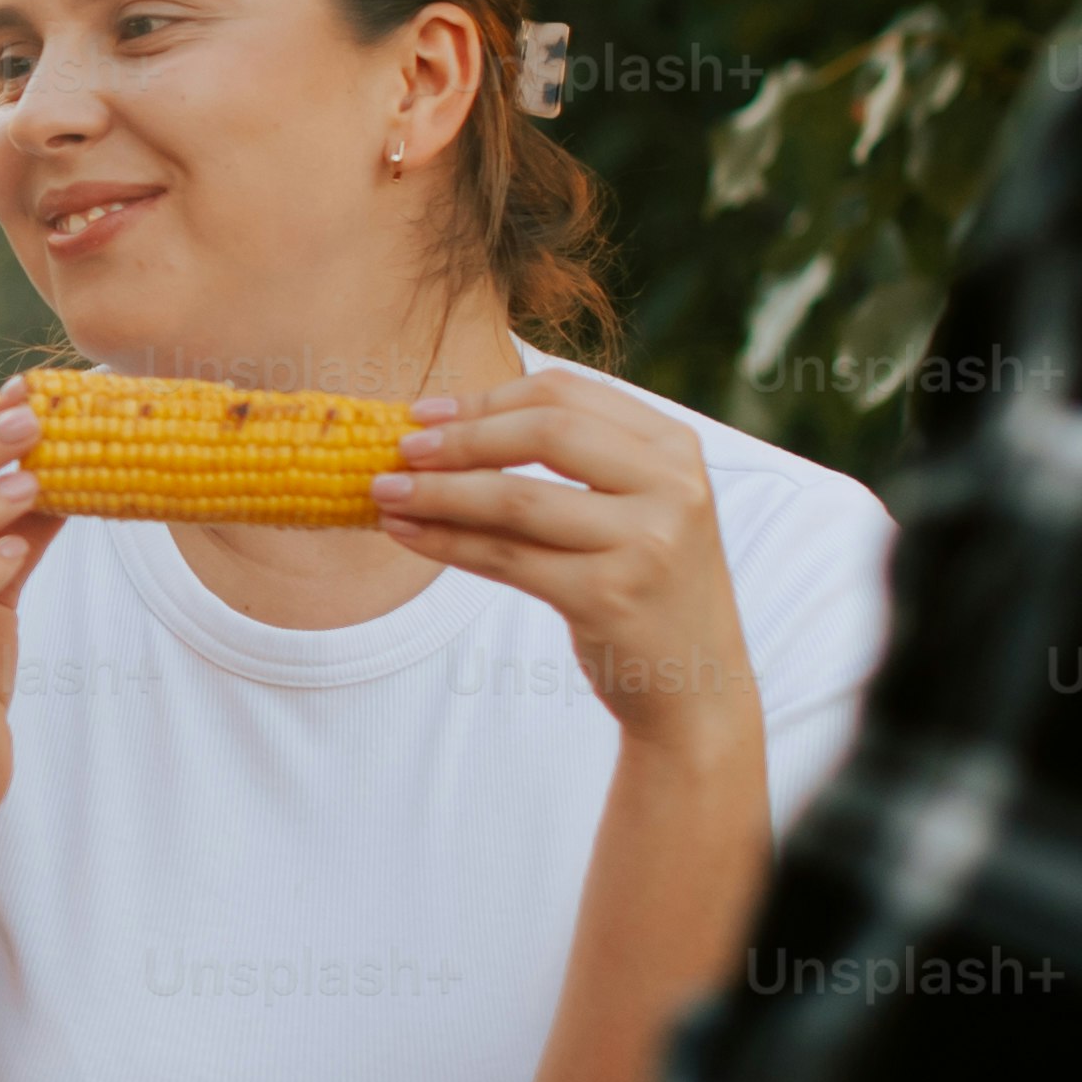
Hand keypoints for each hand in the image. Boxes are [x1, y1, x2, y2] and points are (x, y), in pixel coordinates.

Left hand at [370, 368, 761, 757]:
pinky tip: (408, 534)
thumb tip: (448, 423)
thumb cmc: (646, 585)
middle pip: (543, 433)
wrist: (697, 686)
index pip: (566, 395)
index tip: (425, 412)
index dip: (487, 398)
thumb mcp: (634, 507)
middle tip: (399, 449)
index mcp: (674, 447)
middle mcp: (672, 487)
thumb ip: (574, 459)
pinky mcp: (610, 597)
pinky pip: (506, 558)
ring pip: (516, 498)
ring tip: (385, 492)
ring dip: (438, 492)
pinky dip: (447, 542)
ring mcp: (646, 543)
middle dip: (460, 438)